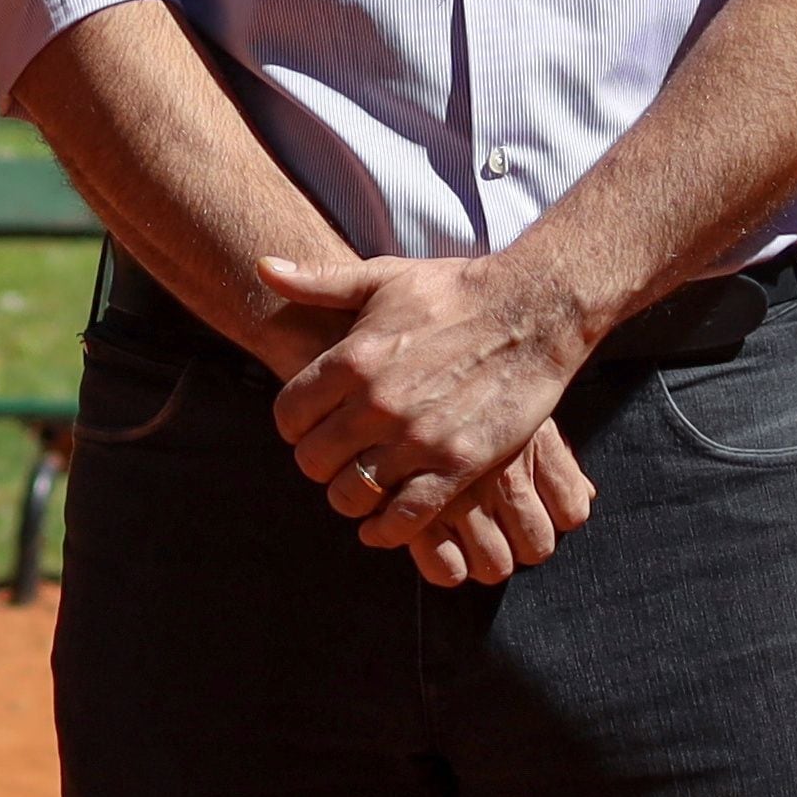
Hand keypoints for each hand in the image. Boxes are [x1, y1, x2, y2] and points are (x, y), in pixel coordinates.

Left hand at [260, 252, 603, 570]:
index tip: (307, 426)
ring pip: (353, 493)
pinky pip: (407, 517)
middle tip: (334, 459)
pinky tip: (383, 524)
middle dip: (318, 464)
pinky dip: (388, 530)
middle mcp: (379, 402)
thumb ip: (318, 281)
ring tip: (358, 488)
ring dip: (349, 497)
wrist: (532, 310)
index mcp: (353, 358)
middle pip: (314, 460)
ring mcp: (419, 438)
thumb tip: (263, 267)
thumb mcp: (381, 277)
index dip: (292, 426)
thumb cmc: (454, 292)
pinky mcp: (460, 465)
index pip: (288, 414)